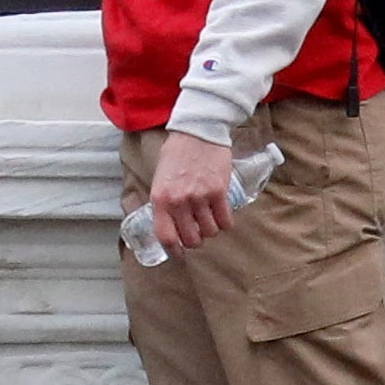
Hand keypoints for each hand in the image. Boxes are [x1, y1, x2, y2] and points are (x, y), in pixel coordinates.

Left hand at [143, 128, 236, 255]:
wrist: (198, 132)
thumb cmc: (176, 154)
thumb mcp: (159, 179)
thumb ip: (163, 201)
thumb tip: (167, 223)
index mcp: (161, 200)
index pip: (166, 237)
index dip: (174, 250)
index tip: (180, 253)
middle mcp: (179, 202)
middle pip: (190, 238)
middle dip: (195, 241)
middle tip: (198, 234)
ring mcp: (200, 197)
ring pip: (209, 231)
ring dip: (211, 231)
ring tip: (210, 223)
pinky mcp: (219, 191)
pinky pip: (225, 220)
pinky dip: (226, 224)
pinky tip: (224, 219)